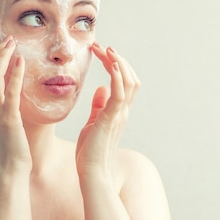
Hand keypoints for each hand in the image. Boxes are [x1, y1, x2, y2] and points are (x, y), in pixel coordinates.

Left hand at [75, 43, 140, 179]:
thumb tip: (101, 89)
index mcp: (118, 111)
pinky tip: (111, 63)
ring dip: (118, 63)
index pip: (123, 81)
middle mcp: (123, 111)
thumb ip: (98, 106)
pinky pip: (120, 94)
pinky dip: (118, 77)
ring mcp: (119, 115)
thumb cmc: (89, 152)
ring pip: (128, 82)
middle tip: (100, 46)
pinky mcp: (111, 119)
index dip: (115, 64)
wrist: (90, 172)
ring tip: (107, 50)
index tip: (100, 51)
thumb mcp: (93, 123)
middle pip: (130, 78)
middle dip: (117, 59)